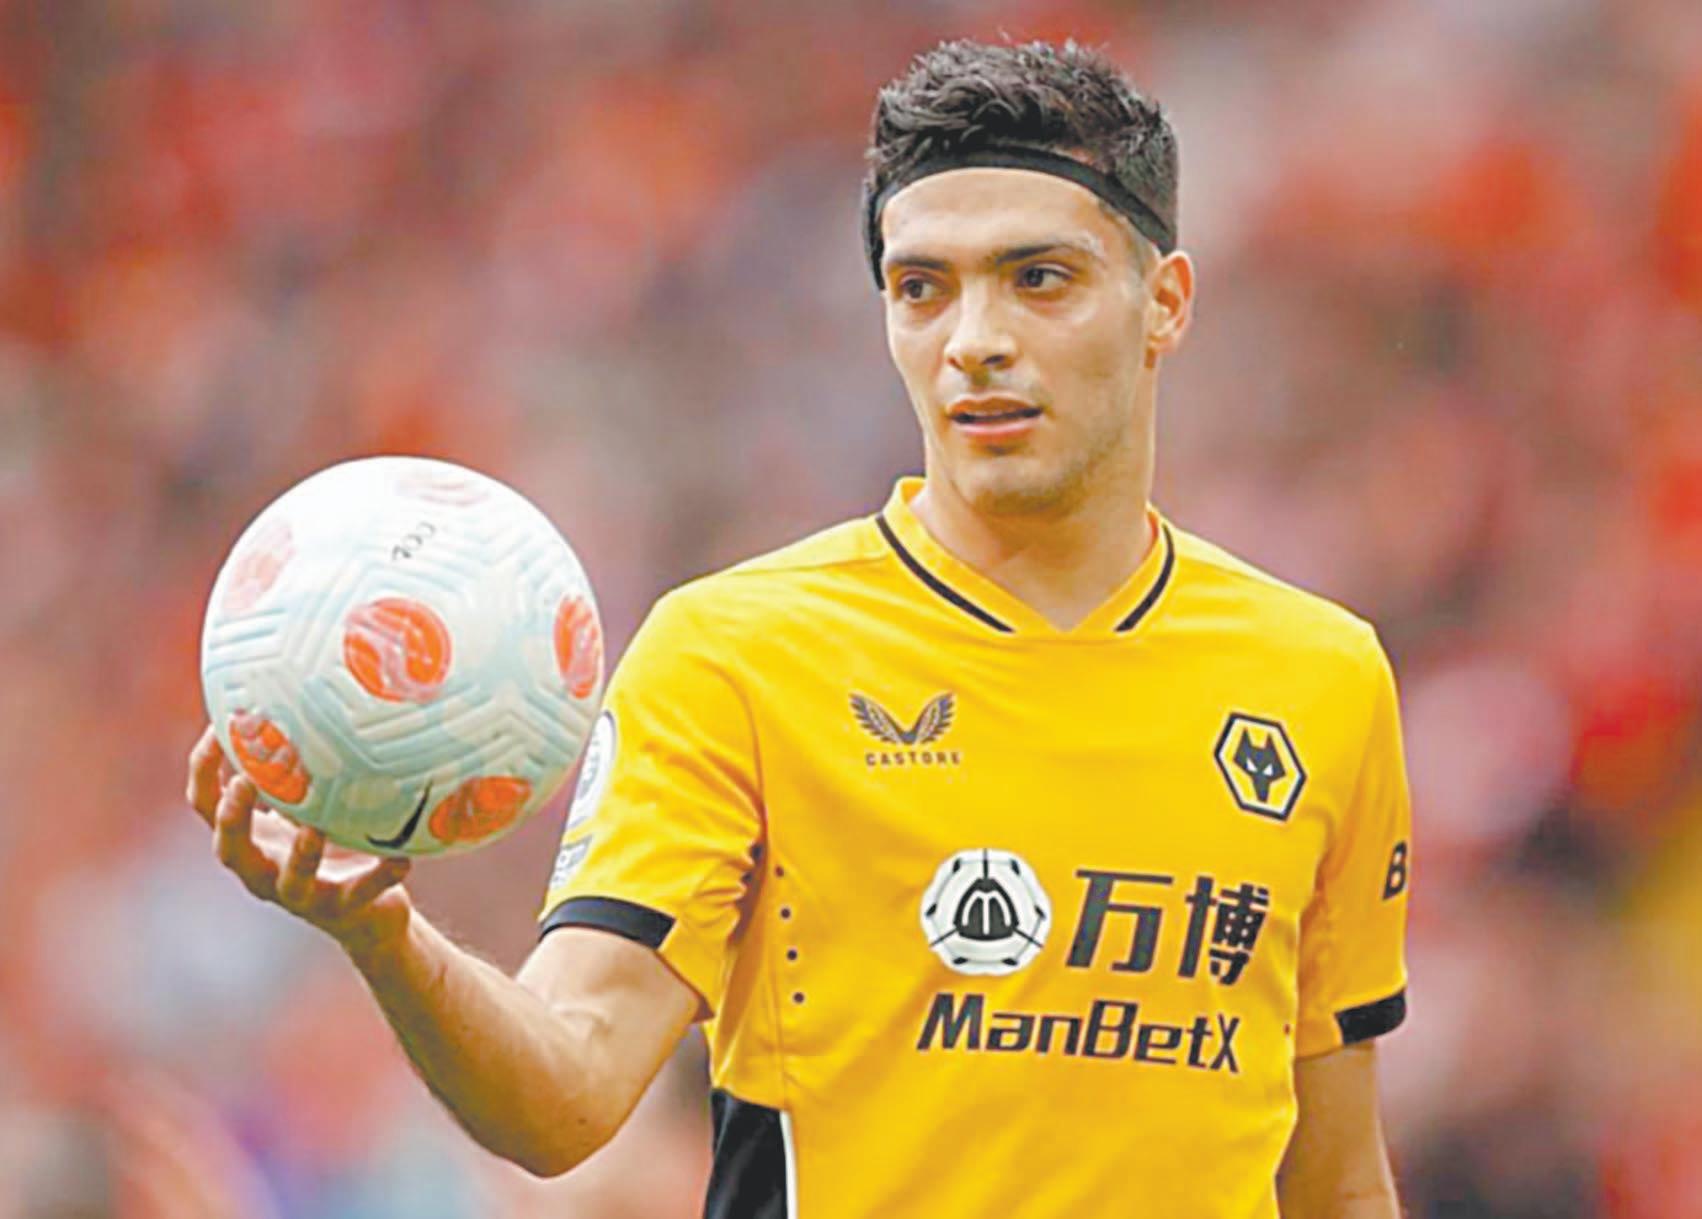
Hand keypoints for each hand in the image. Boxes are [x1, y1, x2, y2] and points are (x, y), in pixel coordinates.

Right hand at [186, 725, 413, 959]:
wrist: (368, 913)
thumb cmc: (333, 845)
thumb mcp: (312, 803)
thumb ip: (298, 765)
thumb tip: (305, 692)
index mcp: (252, 839)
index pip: (208, 806)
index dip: (205, 771)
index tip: (217, 728)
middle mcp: (265, 871)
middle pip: (230, 850)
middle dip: (233, 819)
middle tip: (245, 782)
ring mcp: (303, 896)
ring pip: (290, 883)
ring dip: (300, 855)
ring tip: (313, 830)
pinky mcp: (343, 910)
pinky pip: (363, 892)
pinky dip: (381, 875)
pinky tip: (402, 858)